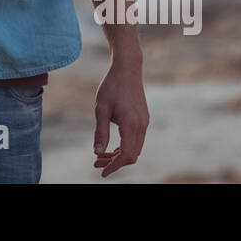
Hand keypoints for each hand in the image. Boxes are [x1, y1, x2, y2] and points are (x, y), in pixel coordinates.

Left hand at [92, 60, 147, 177]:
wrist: (127, 68)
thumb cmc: (111, 86)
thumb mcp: (101, 109)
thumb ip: (100, 132)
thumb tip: (98, 153)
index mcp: (131, 125)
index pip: (125, 155)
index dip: (114, 166)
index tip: (102, 172)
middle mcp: (141, 126)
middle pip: (132, 155)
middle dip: (115, 162)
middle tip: (96, 164)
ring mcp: (144, 122)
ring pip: (135, 148)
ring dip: (119, 155)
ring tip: (101, 156)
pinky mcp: (143, 118)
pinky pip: (136, 140)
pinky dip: (125, 146)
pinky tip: (112, 146)